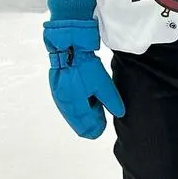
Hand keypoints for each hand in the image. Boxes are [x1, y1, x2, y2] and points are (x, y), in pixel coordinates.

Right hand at [43, 19, 124, 138]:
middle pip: (79, 122)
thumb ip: (111, 101)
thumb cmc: (85, 68)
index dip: (96, 129)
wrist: (67, 49)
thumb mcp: (103, 85)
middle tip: (101, 123)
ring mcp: (60, 98)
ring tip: (95, 112)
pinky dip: (78, 107)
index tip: (102, 129)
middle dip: (90, 123)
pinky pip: (69, 105)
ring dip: (84, 115)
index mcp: (76, 107)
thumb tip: (119, 113)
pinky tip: (85, 102)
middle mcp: (66, 106)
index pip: (86, 127)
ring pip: (73, 114)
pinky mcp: (58, 90)